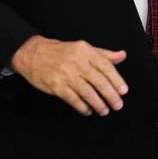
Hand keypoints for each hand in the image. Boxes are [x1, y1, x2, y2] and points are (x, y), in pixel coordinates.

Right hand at [10, 35, 127, 116]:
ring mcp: (66, 75)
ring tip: (105, 110)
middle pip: (99, 81)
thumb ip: (104, 54)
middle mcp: (77, 62)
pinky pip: (73, 99)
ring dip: (98, 104)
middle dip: (111, 95)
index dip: (117, 80)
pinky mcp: (56, 86)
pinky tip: (89, 111)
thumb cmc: (61, 51)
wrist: (33, 53)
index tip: (123, 91)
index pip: (106, 66)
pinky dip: (82, 107)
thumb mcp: (83, 47)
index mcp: (86, 51)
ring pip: (87, 92)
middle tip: (118, 104)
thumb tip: (122, 56)